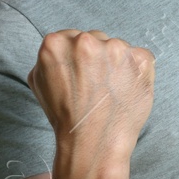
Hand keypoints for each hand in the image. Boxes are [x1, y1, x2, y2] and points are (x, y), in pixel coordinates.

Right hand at [27, 29, 155, 150]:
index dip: (77, 57)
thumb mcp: (38, 82)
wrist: (93, 140)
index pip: (71, 37)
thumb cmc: (66, 115)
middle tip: (95, 84)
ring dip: (117, 63)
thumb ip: (49, 58)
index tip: (81, 72)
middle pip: (96, 39)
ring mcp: (116, 48)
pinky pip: (140, 58)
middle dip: (97, 57)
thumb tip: (62, 48)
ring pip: (118, 47)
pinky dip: (136, 71)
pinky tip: (126, 89)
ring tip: (111, 89)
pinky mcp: (140, 58)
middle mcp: (86, 41)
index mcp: (56, 43)